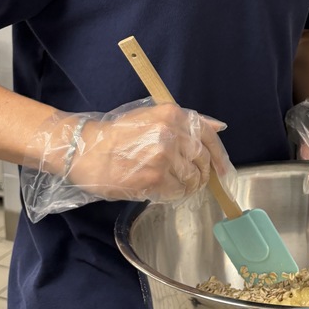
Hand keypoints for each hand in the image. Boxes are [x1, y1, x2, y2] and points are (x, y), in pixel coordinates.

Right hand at [22, 97, 232, 221]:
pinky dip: (175, 194)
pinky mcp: (154, 178)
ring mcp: (164, 156)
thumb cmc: (117, 134)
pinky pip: (177, 191)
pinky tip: (163, 189)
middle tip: (193, 180)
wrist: (85, 150)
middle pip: (202, 160)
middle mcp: (172, 133)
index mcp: (173, 114)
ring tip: (174, 184)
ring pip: (192, 178)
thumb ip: (185, 122)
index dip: (219, 156)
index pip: (209, 136)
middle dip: (201, 173)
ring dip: (188, 186)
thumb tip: (218, 126)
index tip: (223, 170)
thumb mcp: (152, 116)